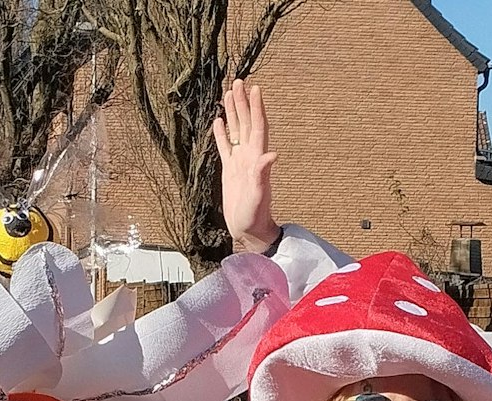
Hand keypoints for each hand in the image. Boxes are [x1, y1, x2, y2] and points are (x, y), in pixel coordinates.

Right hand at [213, 79, 280, 254]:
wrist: (249, 230)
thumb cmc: (255, 215)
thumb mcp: (258, 195)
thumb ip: (263, 175)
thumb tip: (272, 155)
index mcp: (256, 158)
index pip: (257, 126)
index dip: (256, 107)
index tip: (255, 88)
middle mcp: (249, 156)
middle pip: (246, 122)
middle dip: (243, 102)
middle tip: (238, 81)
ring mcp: (239, 162)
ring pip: (236, 130)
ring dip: (233, 112)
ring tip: (228, 93)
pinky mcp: (230, 170)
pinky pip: (225, 146)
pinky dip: (222, 133)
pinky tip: (219, 121)